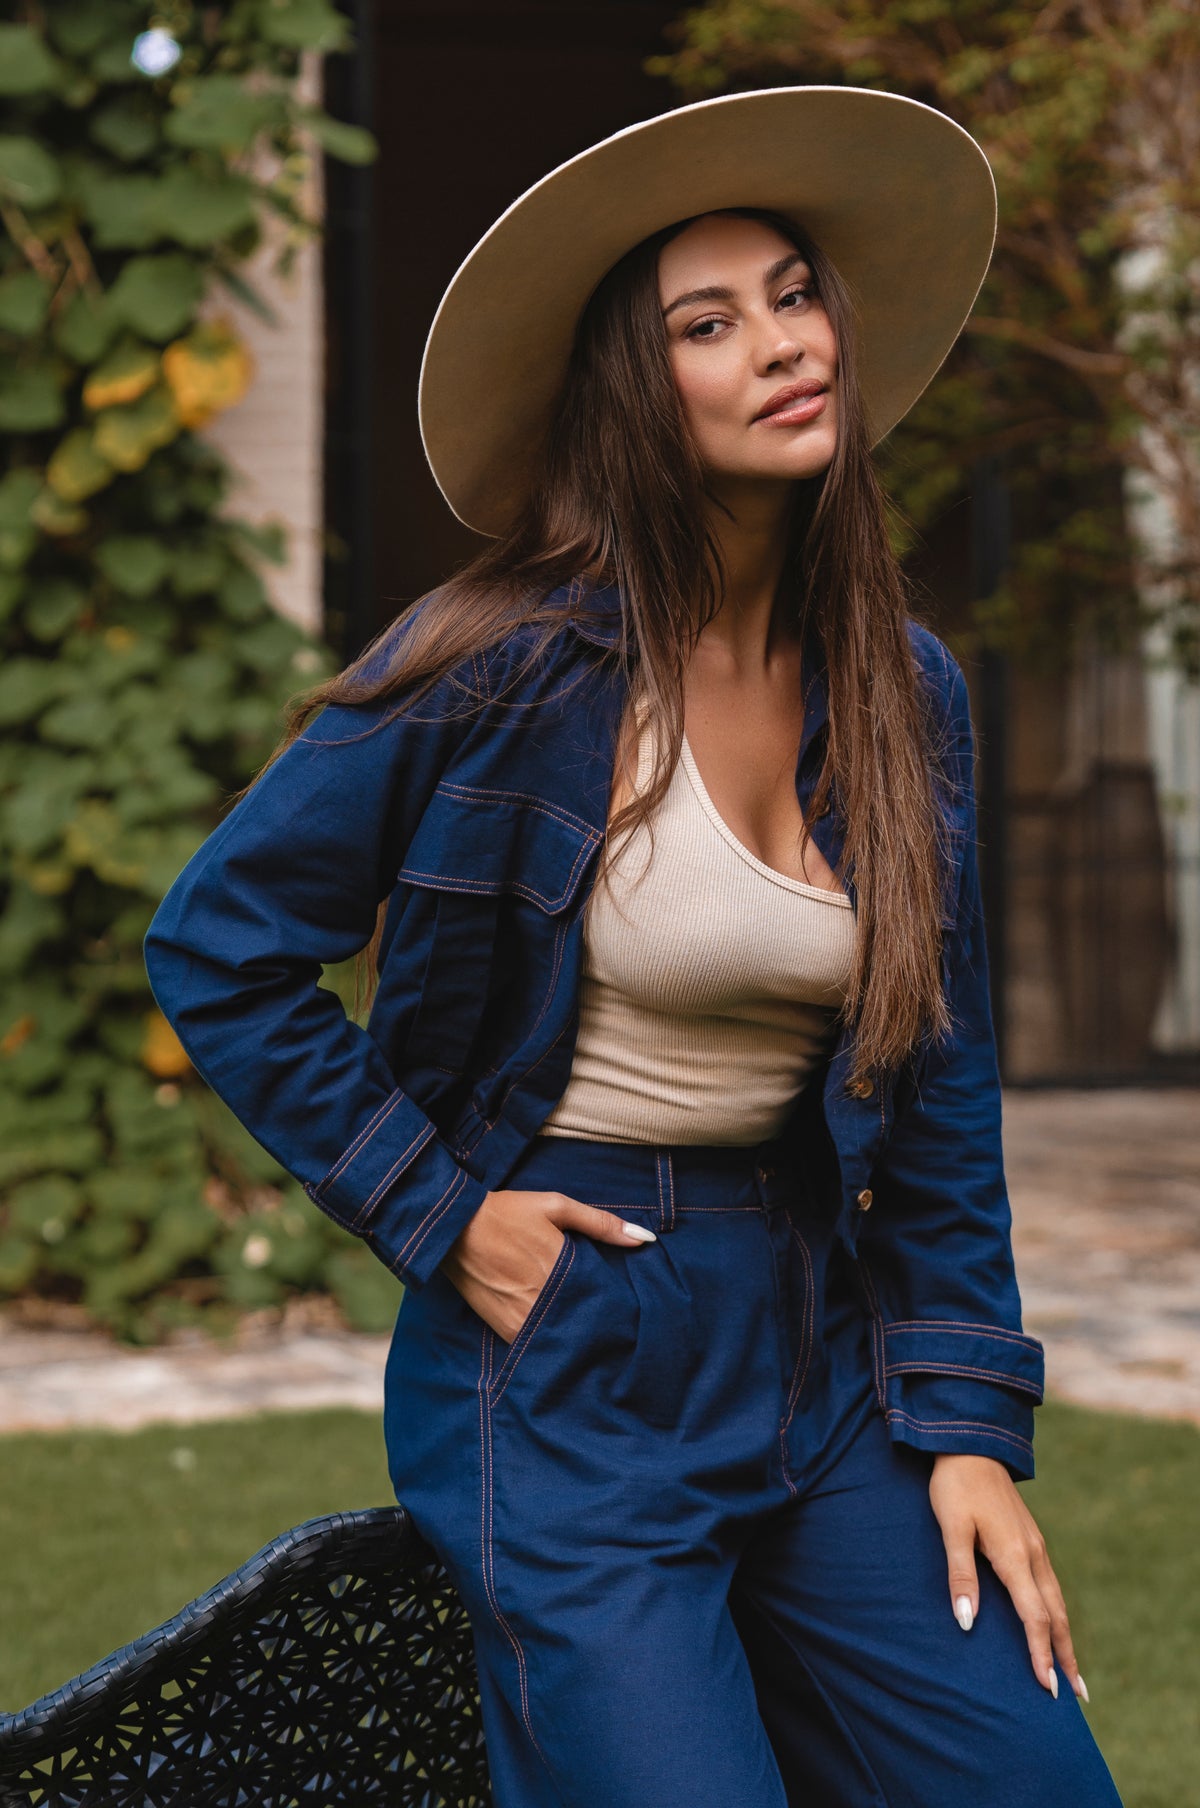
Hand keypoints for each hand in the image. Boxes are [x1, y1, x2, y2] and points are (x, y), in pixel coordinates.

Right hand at [439, 1188, 655, 1342]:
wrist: (453, 1227)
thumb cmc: (506, 1212)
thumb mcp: (555, 1206)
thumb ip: (600, 1223)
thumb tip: (643, 1239)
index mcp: (562, 1269)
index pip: (603, 1301)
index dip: (618, 1308)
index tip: (629, 1310)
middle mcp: (543, 1300)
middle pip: (585, 1325)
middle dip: (599, 1326)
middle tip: (613, 1326)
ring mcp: (521, 1318)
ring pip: (560, 1339)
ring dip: (574, 1336)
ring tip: (587, 1331)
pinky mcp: (502, 1328)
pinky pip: (533, 1344)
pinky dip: (546, 1341)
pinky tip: (555, 1333)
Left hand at [928, 1453, 1088, 1702]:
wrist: (970, 1445)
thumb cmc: (956, 1486)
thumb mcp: (952, 1528)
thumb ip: (960, 1574)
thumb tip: (966, 1622)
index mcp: (1015, 1555)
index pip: (1034, 1617)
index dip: (1040, 1653)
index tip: (1048, 1687)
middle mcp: (1032, 1554)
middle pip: (1056, 1614)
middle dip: (1065, 1654)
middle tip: (1076, 1694)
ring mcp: (1034, 1545)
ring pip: (1056, 1600)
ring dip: (1064, 1636)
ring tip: (1071, 1668)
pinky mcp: (1029, 1538)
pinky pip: (1049, 1584)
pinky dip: (1056, 1612)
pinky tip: (1052, 1622)